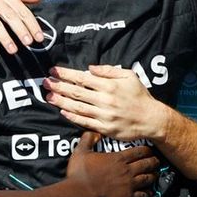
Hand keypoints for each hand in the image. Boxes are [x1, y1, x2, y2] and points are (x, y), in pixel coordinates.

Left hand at [44, 65, 168, 140]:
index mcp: (109, 86)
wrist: (151, 119)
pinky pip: (85, 122)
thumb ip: (108, 71)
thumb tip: (89, 68)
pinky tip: (62, 111)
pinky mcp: (105, 128)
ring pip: (77, 107)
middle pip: (76, 92)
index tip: (54, 70)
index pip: (82, 78)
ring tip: (49, 97)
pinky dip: (72, 117)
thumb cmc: (139, 96)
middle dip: (58, 86)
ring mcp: (104, 115)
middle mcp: (105, 100)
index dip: (66, 74)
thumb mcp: (129, 76)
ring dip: (61, 102)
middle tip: (45, 83)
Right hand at [65, 131, 158, 196]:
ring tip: (155, 175)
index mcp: (118, 158)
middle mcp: (127, 170)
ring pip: (147, 179)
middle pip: (146, 164)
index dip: (146, 150)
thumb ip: (88, 139)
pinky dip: (148, 193)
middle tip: (157, 161)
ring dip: (153, 176)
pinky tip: (149, 192)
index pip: (138, 152)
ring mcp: (129, 185)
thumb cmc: (79, 172)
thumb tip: (95, 133)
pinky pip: (143, 195)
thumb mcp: (81, 151)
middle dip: (153, 162)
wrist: (79, 194)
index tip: (150, 151)